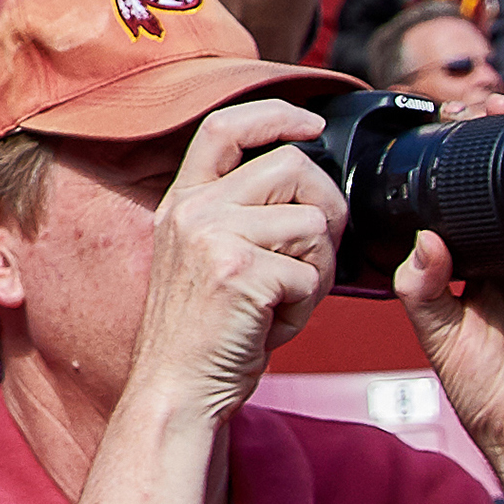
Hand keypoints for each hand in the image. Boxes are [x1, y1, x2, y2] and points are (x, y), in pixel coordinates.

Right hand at [128, 101, 344, 421]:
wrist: (176, 388)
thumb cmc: (206, 333)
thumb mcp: (209, 257)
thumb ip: (244, 216)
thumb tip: (313, 191)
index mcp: (185, 201)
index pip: (225, 126)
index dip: (277, 114)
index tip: (313, 125)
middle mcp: (193, 209)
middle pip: (293, 166)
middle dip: (327, 208)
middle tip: (316, 255)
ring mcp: (212, 236)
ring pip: (314, 221)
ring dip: (319, 268)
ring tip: (285, 300)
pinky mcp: (238, 270)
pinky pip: (312, 273)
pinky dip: (307, 307)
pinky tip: (273, 324)